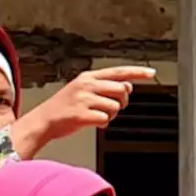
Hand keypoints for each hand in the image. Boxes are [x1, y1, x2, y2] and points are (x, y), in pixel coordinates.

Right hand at [30, 66, 155, 140]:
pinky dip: (103, 124)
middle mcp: (87, 85)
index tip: (152, 73)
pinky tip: (92, 122)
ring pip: (115, 106)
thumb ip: (105, 87)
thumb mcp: (83, 90)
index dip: (137, 72)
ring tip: (97, 116)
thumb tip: (127, 86)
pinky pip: (106, 119)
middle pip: (121, 90)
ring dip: (111, 115)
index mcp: (88, 77)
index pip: (118, 71)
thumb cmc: (65, 107)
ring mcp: (84, 99)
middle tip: (112, 108)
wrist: (44, 121)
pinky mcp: (82, 114)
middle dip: (122, 102)